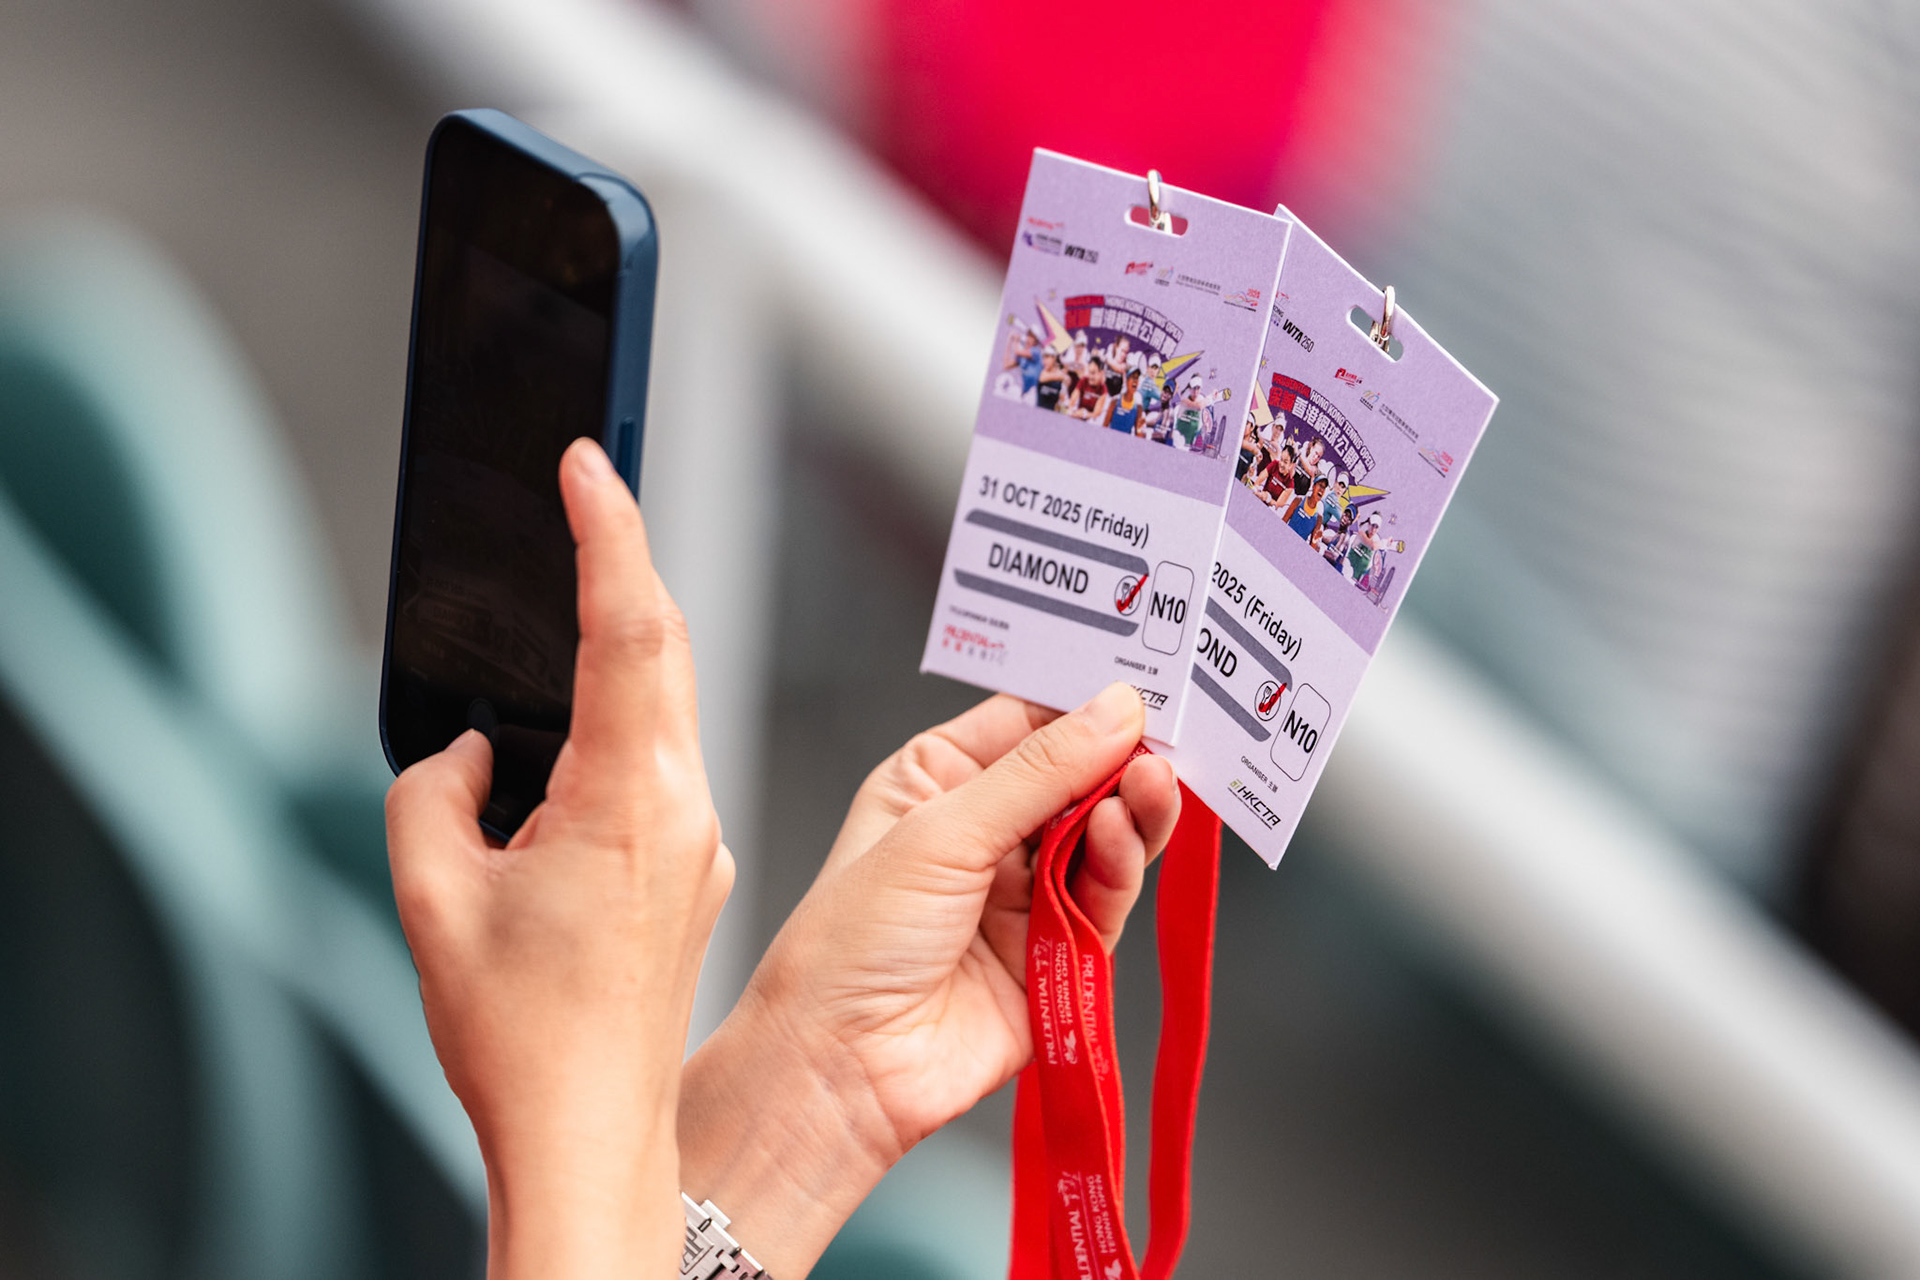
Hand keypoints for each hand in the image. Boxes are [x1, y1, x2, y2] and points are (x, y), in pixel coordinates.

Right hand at [386, 439, 731, 1279]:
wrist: (588, 1131)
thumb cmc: (519, 1035)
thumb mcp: (431, 897)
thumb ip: (434, 792)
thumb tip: (470, 754)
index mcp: (627, 799)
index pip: (632, 628)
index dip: (611, 531)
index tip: (592, 462)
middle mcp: (682, 807)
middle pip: (664, 651)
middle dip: (625, 565)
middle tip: (589, 494)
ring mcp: (697, 841)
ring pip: (665, 706)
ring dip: (623, 649)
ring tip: (575, 603)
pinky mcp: (691, 871)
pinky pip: (659, 765)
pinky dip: (619, 726)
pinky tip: (571, 743)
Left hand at [678, 686, 1179, 1275]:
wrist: (842, 1068)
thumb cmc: (849, 945)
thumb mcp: (940, 831)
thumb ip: (1038, 772)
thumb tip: (1114, 710)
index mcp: (937, 780)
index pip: (1029, 721)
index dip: (1084, 703)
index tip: (1140, 684)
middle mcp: (984, 832)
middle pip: (1078, 777)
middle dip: (1121, 757)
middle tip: (1163, 738)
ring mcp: (1022, 893)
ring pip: (1102, 835)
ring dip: (1130, 808)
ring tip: (1150, 783)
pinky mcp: (1058, 953)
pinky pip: (1107, 897)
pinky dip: (1121, 864)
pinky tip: (1122, 833)